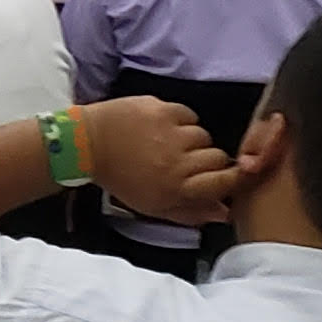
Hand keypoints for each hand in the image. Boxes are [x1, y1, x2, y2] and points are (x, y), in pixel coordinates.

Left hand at [82, 97, 234, 221]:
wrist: (88, 144)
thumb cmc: (121, 179)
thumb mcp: (154, 206)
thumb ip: (191, 212)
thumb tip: (225, 212)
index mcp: (176, 188)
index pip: (225, 182)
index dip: (232, 178)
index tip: (230, 175)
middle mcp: (177, 161)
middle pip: (219, 157)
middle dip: (209, 160)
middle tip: (189, 161)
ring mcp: (170, 132)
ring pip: (204, 135)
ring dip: (192, 140)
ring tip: (170, 143)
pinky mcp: (162, 109)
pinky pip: (189, 114)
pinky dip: (180, 121)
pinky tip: (163, 127)